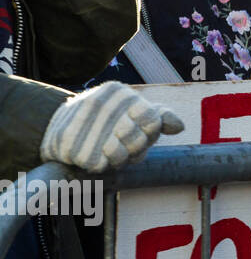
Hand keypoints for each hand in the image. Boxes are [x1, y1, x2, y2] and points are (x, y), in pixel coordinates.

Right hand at [39, 81, 184, 172]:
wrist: (62, 128)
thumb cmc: (109, 123)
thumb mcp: (135, 115)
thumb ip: (160, 117)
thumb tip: (179, 126)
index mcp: (120, 92)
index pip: (152, 120)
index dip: (149, 134)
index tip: (140, 134)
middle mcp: (100, 101)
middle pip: (136, 139)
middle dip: (133, 149)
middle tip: (122, 145)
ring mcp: (81, 119)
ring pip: (117, 155)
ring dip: (117, 160)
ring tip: (108, 151)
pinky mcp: (65, 140)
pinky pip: (96, 165)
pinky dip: (99, 166)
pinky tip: (93, 156)